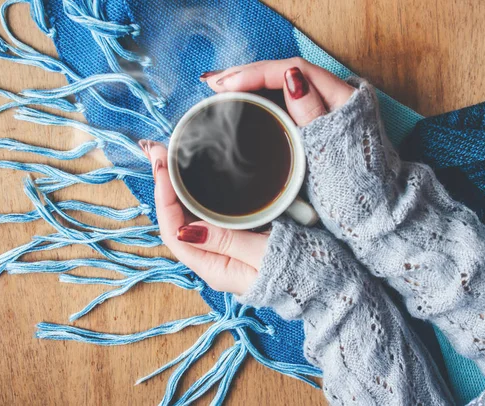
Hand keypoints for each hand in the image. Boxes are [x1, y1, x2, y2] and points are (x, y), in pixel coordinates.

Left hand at [144, 58, 354, 294]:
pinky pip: (207, 212)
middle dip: (163, 184)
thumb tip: (187, 227)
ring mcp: (223, 247)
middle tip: (157, 150)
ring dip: (176, 185)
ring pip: (189, 214)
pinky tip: (194, 173)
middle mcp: (213, 258)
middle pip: (176, 219)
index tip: (161, 165)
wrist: (326, 283)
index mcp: (214, 267)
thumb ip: (227, 241)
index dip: (163, 197)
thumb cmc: (299, 271)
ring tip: (168, 155)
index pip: (174, 231)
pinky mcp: (236, 236)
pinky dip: (196, 191)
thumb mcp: (263, 255)